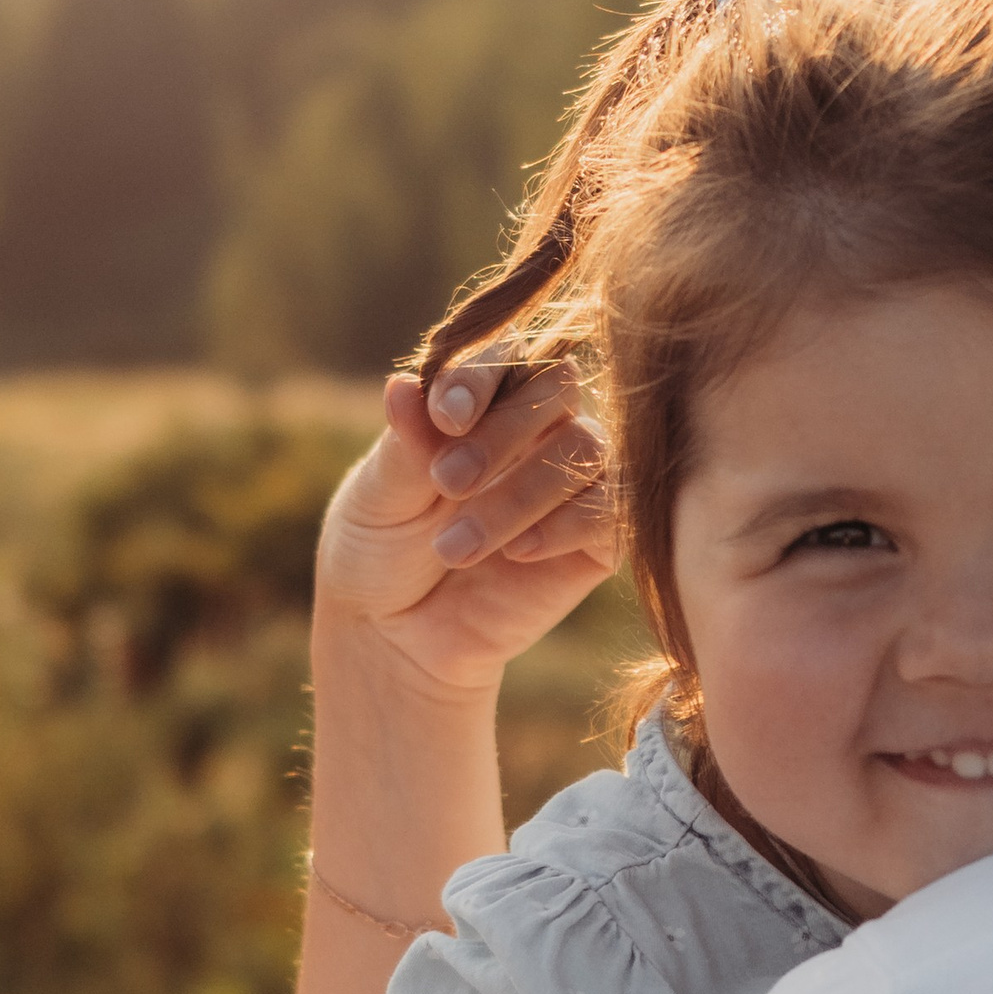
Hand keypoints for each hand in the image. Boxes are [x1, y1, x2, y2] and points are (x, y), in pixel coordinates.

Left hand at [315, 361, 613, 710]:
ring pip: (584, 448)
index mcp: (480, 400)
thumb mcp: (378, 496)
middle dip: (503, 430)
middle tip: (447, 482)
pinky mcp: (598, 538)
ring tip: (454, 545)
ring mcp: (571, 480)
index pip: (501, 357)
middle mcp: (535, 428)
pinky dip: (568, 524)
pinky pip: (614, 509)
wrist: (397, 636)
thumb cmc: (379, 549)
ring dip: (520, 492)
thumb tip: (401, 386)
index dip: (480, 378)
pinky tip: (518, 552)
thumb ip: (404, 446)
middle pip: (556, 387)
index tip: (444, 417)